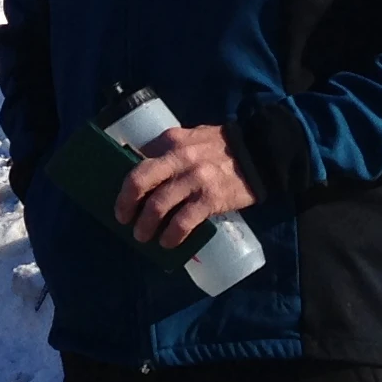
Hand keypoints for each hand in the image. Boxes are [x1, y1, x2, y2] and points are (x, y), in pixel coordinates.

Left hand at [116, 123, 254, 247]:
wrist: (261, 152)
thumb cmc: (220, 147)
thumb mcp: (190, 138)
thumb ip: (167, 151)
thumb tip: (140, 172)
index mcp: (170, 141)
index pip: (136, 162)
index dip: (125, 185)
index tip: (121, 200)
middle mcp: (179, 158)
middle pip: (139, 181)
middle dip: (126, 204)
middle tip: (123, 219)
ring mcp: (195, 179)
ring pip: (158, 206)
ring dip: (145, 226)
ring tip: (143, 236)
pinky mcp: (210, 199)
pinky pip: (182, 222)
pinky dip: (171, 235)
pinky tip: (168, 242)